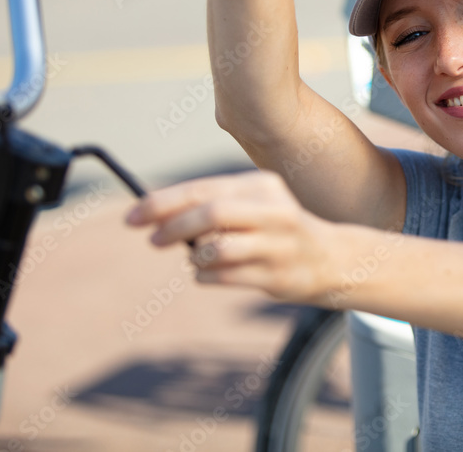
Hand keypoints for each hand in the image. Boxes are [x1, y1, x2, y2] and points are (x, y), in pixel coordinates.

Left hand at [125, 171, 336, 302]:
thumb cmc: (276, 229)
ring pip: (216, 249)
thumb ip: (212, 204)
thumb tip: (154, 212)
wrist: (330, 259)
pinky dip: (204, 275)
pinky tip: (208, 272)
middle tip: (152, 241)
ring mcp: (278, 245)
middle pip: (211, 214)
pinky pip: (223, 277)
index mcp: (263, 186)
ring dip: (194, 256)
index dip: (163, 202)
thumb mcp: (253, 204)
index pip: (204, 189)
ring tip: (195, 257)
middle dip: (173, 227)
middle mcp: (274, 211)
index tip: (132, 216)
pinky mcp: (278, 275)